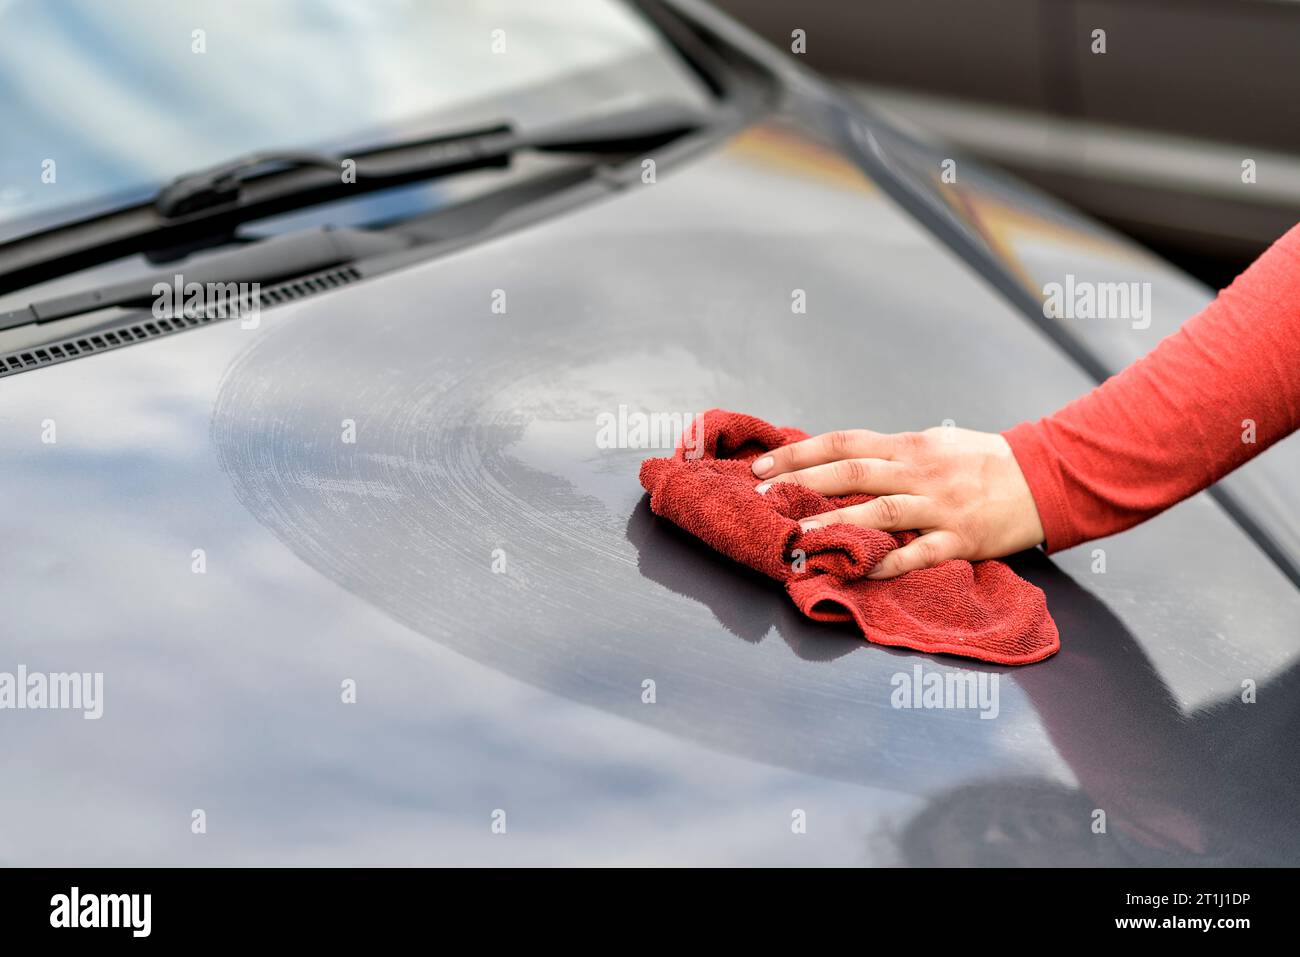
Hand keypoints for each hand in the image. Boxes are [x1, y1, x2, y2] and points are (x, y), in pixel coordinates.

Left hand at [751, 426, 1044, 578]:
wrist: (1044, 476)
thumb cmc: (981, 462)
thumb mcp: (933, 445)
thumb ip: (890, 456)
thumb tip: (837, 464)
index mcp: (908, 446)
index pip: (843, 443)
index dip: (799, 453)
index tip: (762, 466)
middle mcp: (920, 471)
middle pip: (853, 472)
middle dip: (802, 482)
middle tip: (761, 496)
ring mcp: (941, 505)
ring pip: (881, 511)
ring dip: (836, 523)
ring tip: (797, 536)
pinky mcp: (962, 538)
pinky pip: (922, 551)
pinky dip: (892, 560)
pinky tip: (863, 569)